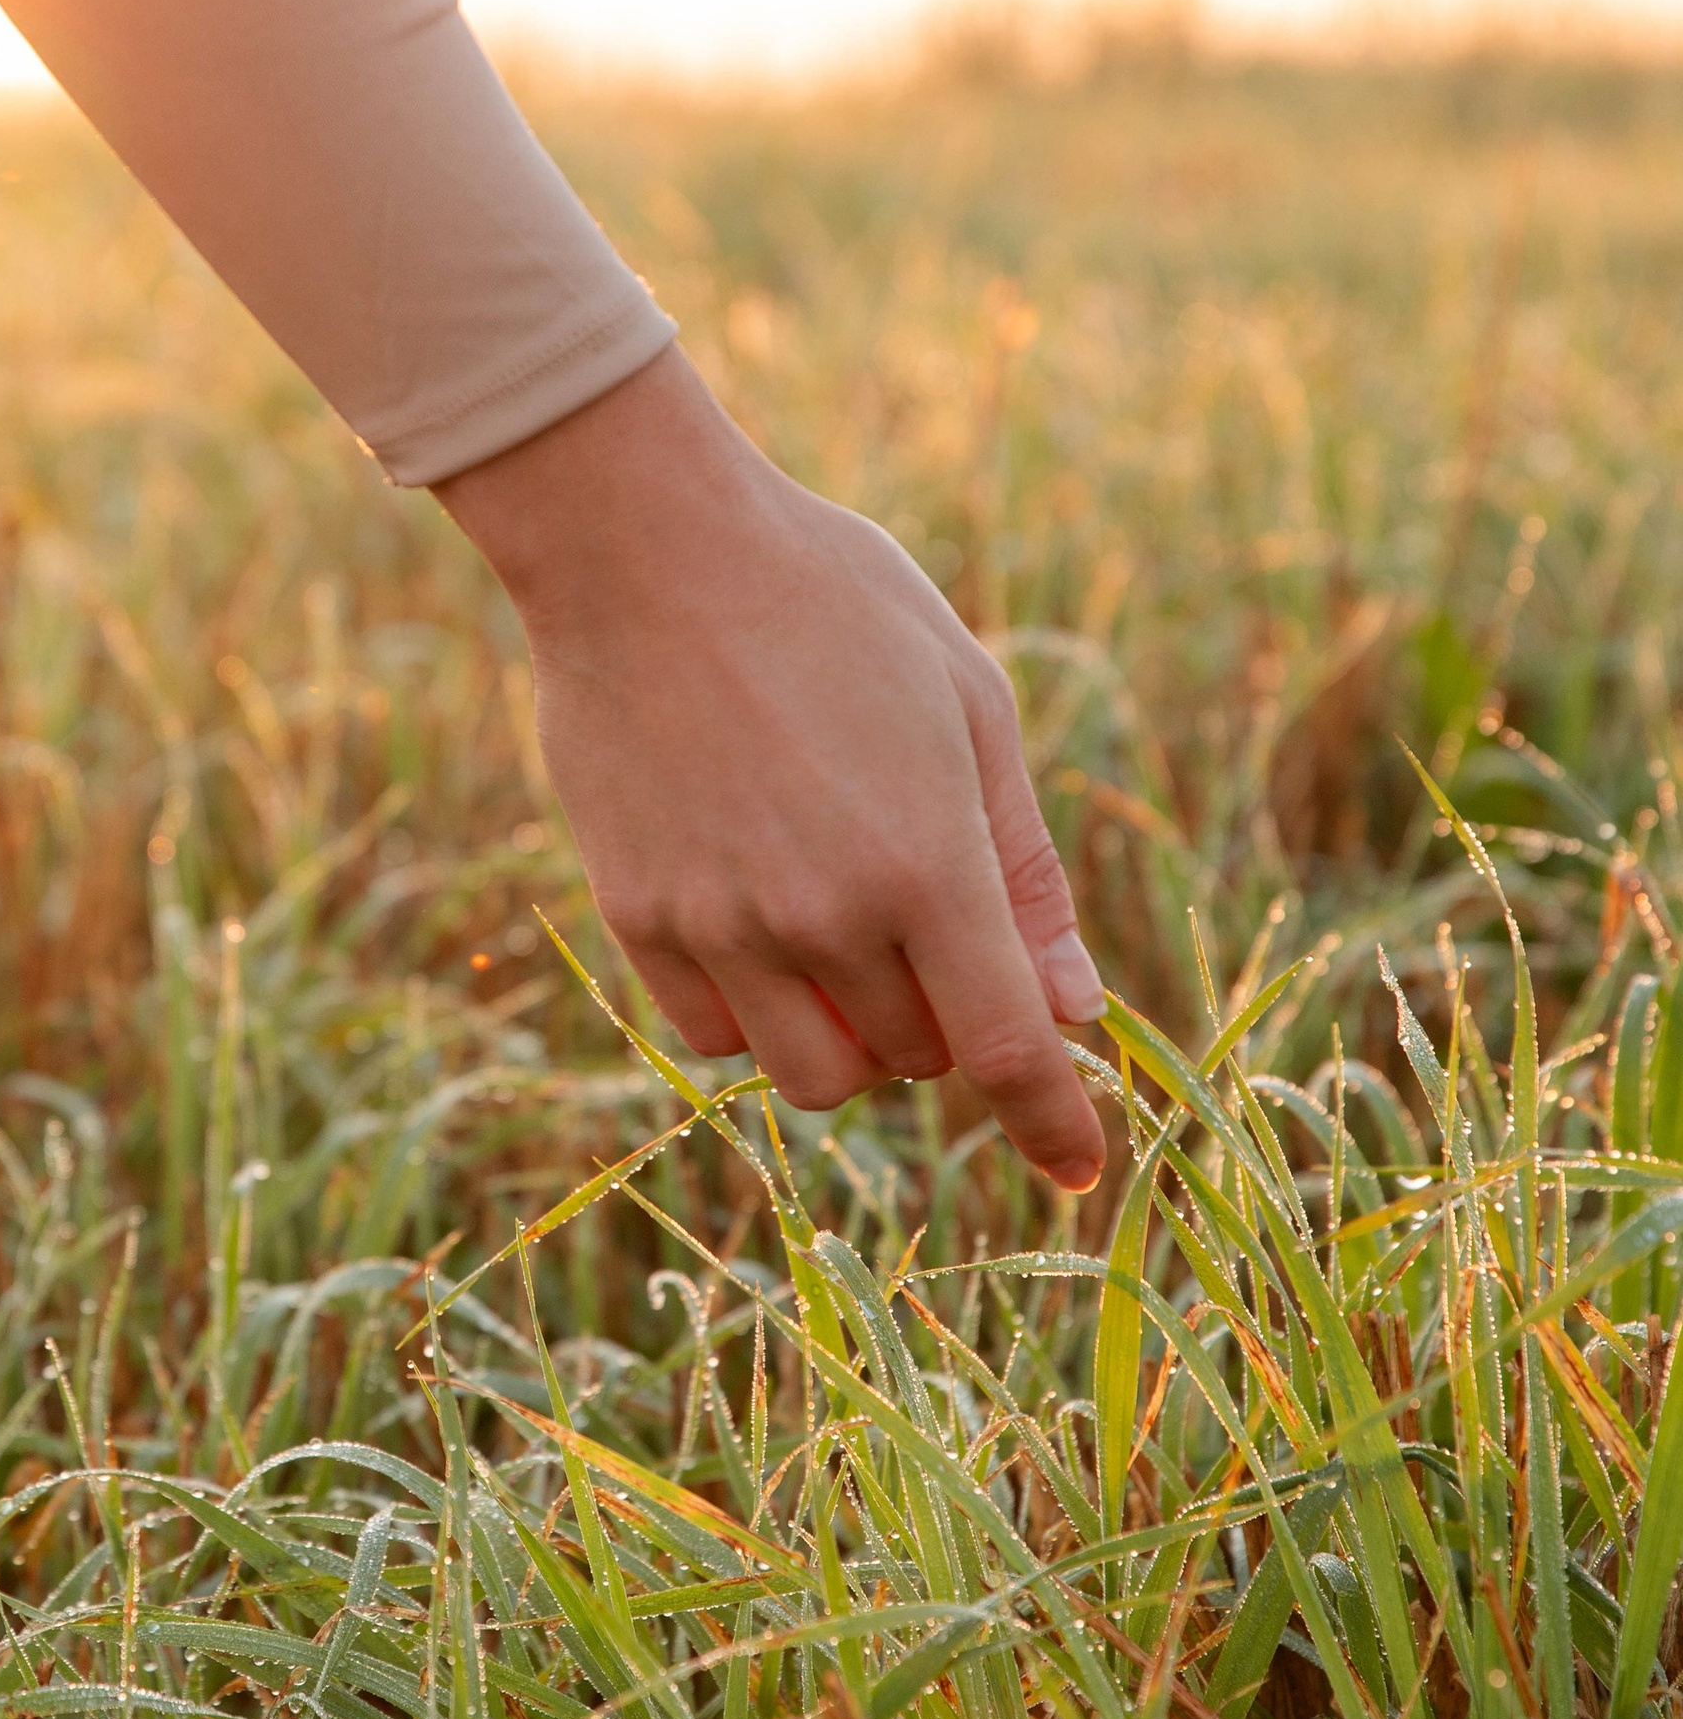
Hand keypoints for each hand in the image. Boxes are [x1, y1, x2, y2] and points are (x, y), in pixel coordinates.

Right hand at [437, 346, 1105, 1190]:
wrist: (644, 547)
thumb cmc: (831, 601)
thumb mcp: (968, 704)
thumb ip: (1022, 865)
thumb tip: (1075, 1006)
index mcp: (925, 861)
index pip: (1008, 1050)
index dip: (1055, 1124)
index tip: (1082, 1171)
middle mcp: (823, 916)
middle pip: (913, 1061)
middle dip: (946, 1022)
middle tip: (930, 924)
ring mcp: (720, 925)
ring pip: (813, 1075)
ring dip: (853, 1038)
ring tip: (844, 937)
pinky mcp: (637, 916)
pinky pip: (714, 1033)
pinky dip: (757, 1011)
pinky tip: (758, 922)